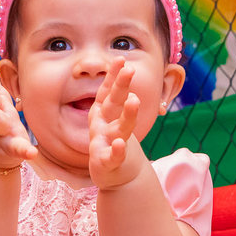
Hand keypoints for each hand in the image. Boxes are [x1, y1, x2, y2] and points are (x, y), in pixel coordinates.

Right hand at [88, 57, 146, 188]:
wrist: (116, 176)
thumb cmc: (116, 140)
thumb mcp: (117, 116)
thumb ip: (122, 95)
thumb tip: (127, 70)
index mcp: (103, 113)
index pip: (108, 91)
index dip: (113, 76)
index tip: (121, 59)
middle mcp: (101, 125)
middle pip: (112, 104)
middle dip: (120, 87)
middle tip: (129, 70)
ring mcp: (102, 143)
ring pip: (117, 128)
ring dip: (126, 115)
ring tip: (134, 100)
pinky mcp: (105, 163)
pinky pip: (111, 156)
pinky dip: (116, 151)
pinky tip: (120, 144)